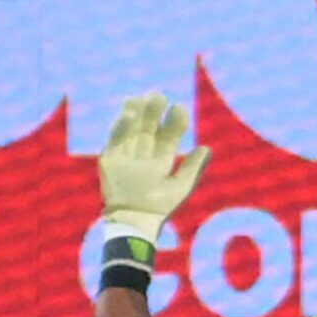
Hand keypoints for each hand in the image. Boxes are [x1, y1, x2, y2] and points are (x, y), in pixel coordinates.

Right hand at [98, 92, 211, 237]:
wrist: (134, 221)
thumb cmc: (159, 208)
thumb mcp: (180, 187)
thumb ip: (193, 167)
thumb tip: (206, 147)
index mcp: (161, 159)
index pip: (169, 134)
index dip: (174, 121)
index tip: (179, 108)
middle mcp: (144, 153)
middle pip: (149, 126)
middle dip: (153, 110)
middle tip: (158, 95)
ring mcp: (127, 154)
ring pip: (131, 128)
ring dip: (136, 113)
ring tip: (141, 98)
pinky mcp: (110, 159)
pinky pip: (115, 138)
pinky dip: (121, 126)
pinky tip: (128, 114)